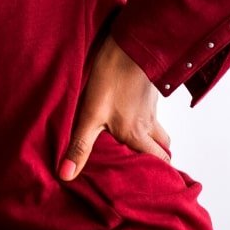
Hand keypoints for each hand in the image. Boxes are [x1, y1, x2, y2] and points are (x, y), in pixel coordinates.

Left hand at [58, 32, 171, 180]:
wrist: (129, 45)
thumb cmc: (111, 79)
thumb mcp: (90, 115)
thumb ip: (80, 145)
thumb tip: (67, 175)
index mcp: (137, 134)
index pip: (158, 162)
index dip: (159, 175)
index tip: (154, 184)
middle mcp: (149, 123)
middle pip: (162, 148)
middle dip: (157, 160)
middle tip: (145, 167)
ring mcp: (150, 106)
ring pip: (159, 129)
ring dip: (153, 139)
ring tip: (137, 145)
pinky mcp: (147, 91)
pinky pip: (152, 112)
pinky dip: (146, 120)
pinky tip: (130, 115)